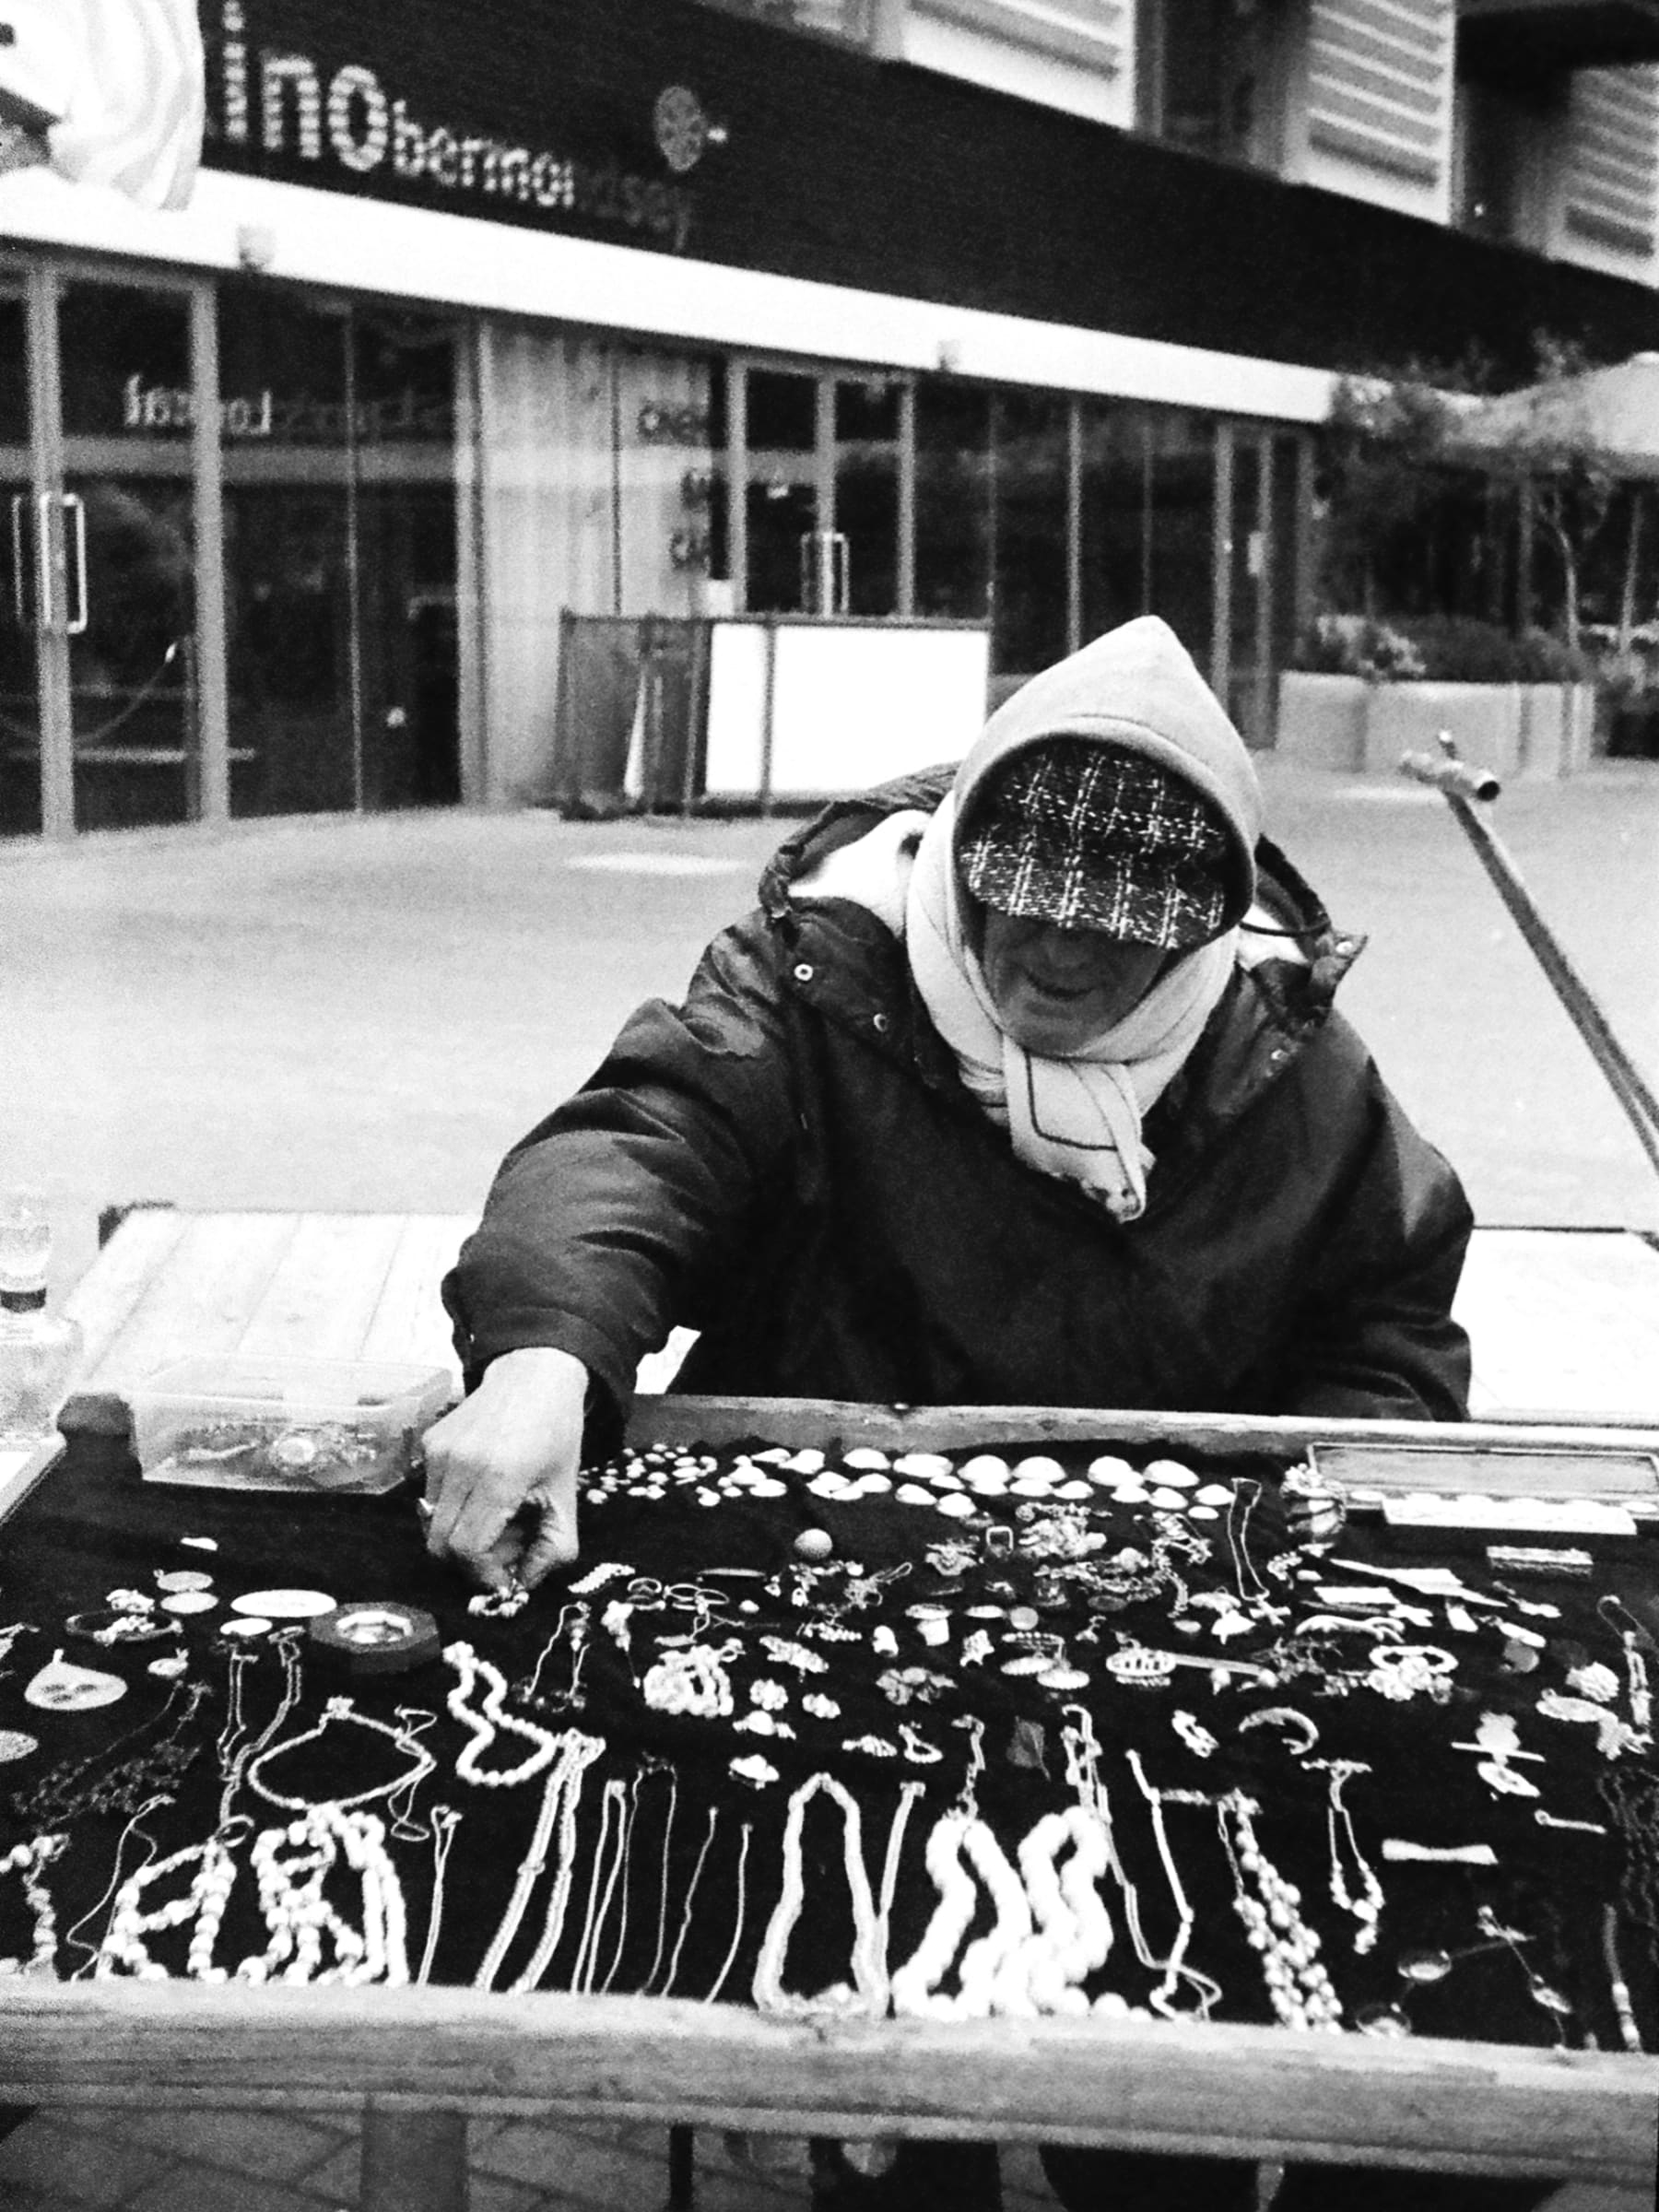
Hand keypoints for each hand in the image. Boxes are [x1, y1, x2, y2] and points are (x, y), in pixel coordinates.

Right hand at [421, 1347, 588, 1589]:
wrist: (534, 1374)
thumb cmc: (557, 1432)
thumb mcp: (567, 1492)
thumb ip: (555, 1546)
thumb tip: (526, 1584)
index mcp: (499, 1476)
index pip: (467, 1549)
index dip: (483, 1574)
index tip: (503, 1577)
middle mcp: (460, 1463)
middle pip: (440, 1544)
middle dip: (468, 1562)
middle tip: (499, 1552)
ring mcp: (438, 1451)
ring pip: (429, 1523)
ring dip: (457, 1535)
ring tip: (492, 1518)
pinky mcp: (427, 1443)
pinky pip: (428, 1497)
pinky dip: (450, 1509)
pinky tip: (479, 1492)